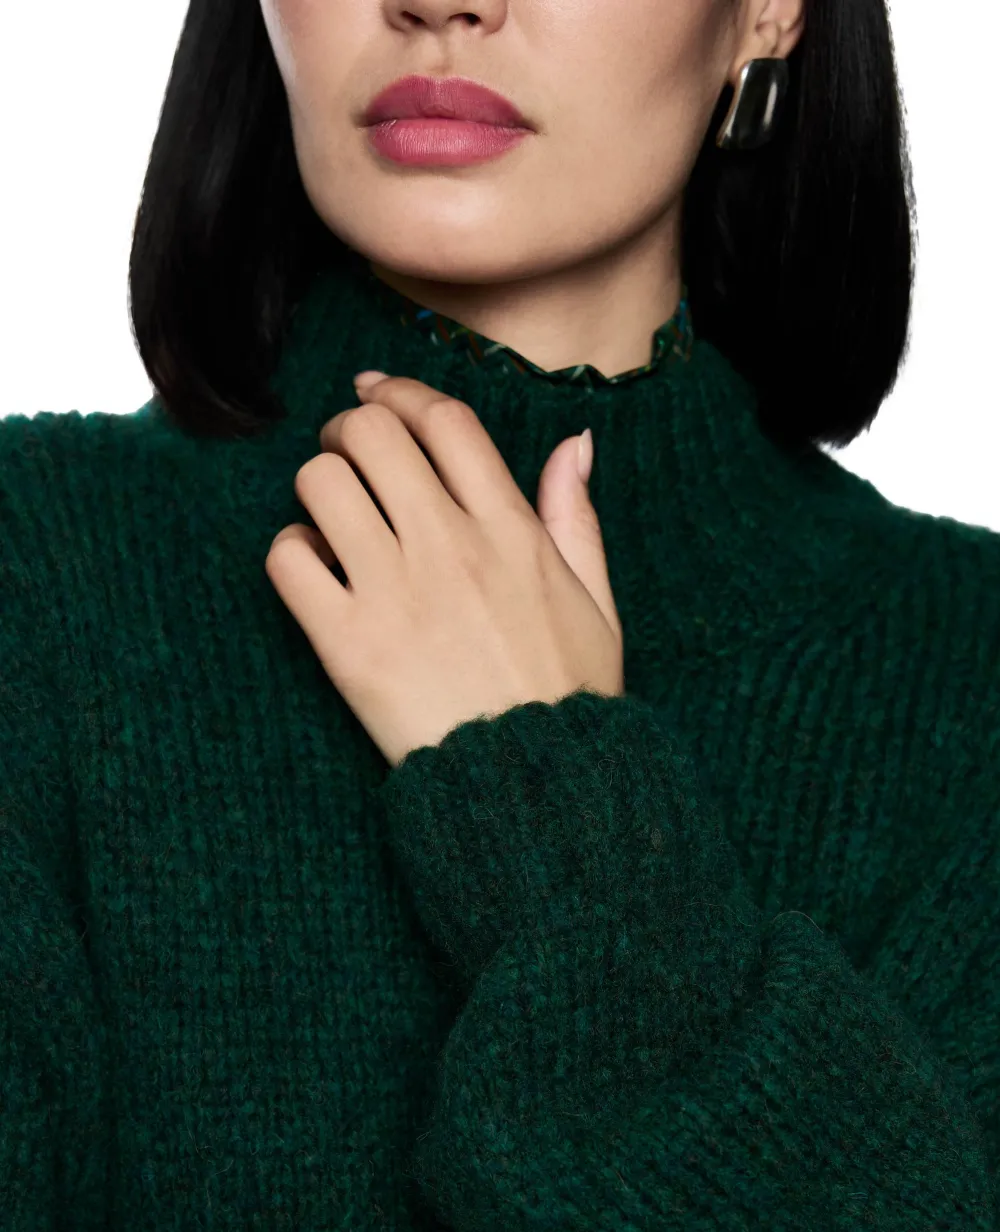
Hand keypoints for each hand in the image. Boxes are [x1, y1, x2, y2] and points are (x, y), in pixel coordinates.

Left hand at [265, 373, 623, 767]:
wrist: (534, 787)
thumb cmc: (568, 696)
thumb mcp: (597, 601)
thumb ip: (577, 516)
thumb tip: (574, 442)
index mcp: (511, 531)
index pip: (445, 421)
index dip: (401, 392)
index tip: (377, 393)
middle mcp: (450, 548)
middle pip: (373, 436)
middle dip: (348, 429)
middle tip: (344, 451)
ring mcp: (394, 594)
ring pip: (322, 485)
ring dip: (316, 487)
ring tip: (326, 515)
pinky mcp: (347, 645)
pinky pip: (288, 560)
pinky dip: (289, 551)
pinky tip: (311, 570)